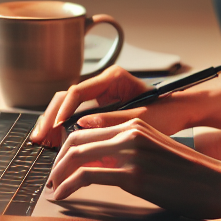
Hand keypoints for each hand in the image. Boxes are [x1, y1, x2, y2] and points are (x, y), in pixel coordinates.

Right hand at [29, 65, 202, 146]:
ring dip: (53, 122)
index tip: (56, 127)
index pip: (78, 90)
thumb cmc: (166, 112)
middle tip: (39, 137)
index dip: (64, 110)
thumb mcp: (140, 119)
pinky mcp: (100, 109)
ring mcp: (100, 96)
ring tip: (41, 141)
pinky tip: (53, 142)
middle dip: (51, 116)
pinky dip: (63, 128)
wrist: (181, 113)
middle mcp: (103, 84)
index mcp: (113, 78)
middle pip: (67, 96)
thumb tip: (81, 125)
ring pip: (67, 106)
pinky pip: (75, 115)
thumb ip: (111, 120)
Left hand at [47, 117, 220, 218]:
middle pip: (77, 139)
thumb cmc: (191, 174)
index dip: (66, 148)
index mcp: (135, 123)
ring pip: (77, 155)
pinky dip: (69, 186)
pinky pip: (88, 176)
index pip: (87, 129)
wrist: (219, 184)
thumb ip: (128, 152)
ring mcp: (132, 152)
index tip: (59, 164)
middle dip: (57, 160)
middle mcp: (130, 132)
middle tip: (51, 178)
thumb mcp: (156, 153)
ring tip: (53, 188)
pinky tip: (63, 196)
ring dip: (58, 173)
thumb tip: (100, 162)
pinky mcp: (134, 175)